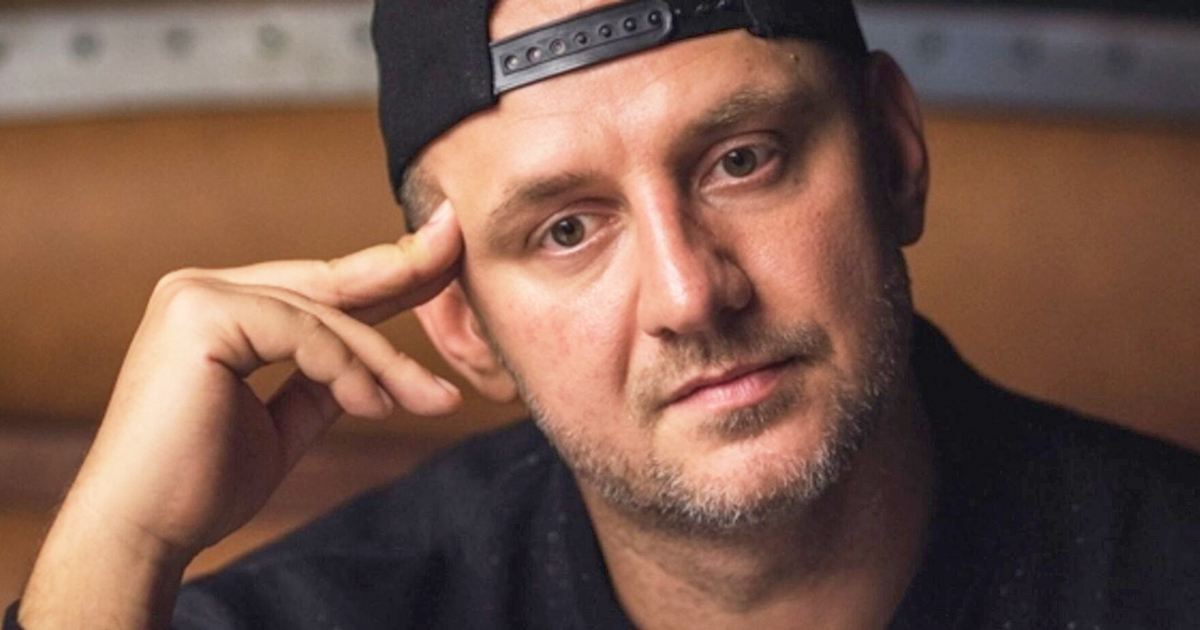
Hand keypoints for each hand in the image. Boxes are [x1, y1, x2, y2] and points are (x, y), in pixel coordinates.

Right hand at [20, 201, 463, 627]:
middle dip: (403, 270)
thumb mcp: (283, 422)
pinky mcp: (202, 316)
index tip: (443, 261)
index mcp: (219, 308)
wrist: (141, 533)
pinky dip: (350, 371)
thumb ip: (323, 382)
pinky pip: (306, 336)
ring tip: (433, 398)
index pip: (321, 289)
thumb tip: (381, 365)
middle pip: (329, 283)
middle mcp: (202, 288)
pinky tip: (379, 405)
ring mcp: (198, 296)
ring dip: (388, 361)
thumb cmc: (201, 484)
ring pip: (326, 316)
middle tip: (458, 248)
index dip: (386, 274)